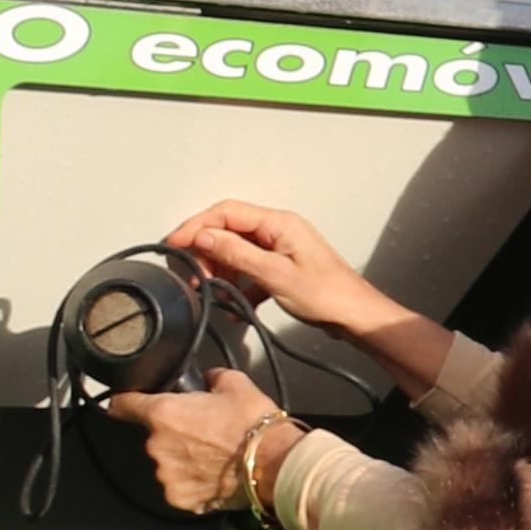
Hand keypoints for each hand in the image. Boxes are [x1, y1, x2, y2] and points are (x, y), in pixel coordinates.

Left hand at [109, 368, 277, 516]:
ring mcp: (167, 475)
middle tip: (205, 431)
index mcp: (163, 414)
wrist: (275, 464)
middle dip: (175, 432)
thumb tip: (209, 379)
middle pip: (154, 435)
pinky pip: (180, 486)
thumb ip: (213, 377)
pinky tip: (216, 475)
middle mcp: (157, 446)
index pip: (122, 404)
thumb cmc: (255, 425)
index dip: (125, 400)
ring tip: (215, 456)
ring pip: (168, 462)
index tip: (128, 403)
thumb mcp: (237, 384)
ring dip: (183, 458)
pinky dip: (194, 482)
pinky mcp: (181, 498)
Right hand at [163, 200, 383, 333]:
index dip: (196, 226)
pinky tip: (234, 304)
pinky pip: (249, 270)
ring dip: (220, 270)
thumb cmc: (328, 295)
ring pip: (236, 251)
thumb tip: (204, 236)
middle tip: (194, 276)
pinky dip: (237, 285)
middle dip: (206, 252)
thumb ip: (237, 254)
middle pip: (228, 230)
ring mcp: (280, 249)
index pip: (226, 212)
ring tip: (212, 291)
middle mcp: (279, 231)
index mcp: (279, 224)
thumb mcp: (274, 275)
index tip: (174, 244)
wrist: (356, 316)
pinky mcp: (281, 268)